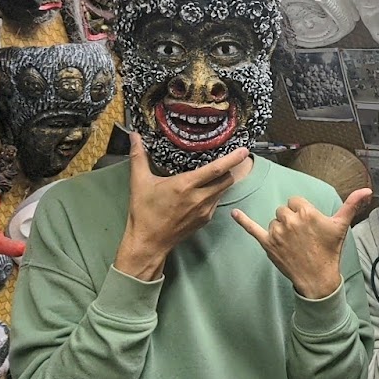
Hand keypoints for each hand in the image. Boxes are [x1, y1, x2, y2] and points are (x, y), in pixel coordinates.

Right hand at [115, 132, 248, 279]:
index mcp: (186, 186)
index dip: (232, 159)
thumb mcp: (139, 182)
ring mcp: (205, 211)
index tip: (244, 150)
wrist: (148, 242)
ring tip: (214, 173)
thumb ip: (138, 156)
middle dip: (229, 169)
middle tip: (226, 160)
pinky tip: (203, 190)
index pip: (216, 169)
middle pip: (227, 180)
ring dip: (222, 181)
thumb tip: (134, 135)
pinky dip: (215, 193)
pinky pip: (216, 201)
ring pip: (223, 190)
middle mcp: (199, 198)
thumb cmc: (143, 211)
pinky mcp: (205, 220)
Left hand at [232, 188, 371, 298]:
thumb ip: (352, 204)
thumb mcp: (341, 226)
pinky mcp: (267, 244)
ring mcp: (277, 232)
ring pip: (274, 220)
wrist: (318, 278)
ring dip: (280, 228)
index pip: (296, 201)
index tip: (308, 225)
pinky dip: (242, 221)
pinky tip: (234, 213)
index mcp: (306, 211)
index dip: (302, 211)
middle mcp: (290, 219)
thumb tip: (367, 190)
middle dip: (291, 220)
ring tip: (292, 243)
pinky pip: (252, 229)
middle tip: (302, 236)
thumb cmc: (330, 251)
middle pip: (284, 209)